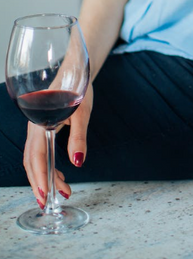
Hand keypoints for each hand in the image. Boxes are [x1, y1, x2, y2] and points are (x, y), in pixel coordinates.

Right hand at [23, 84, 92, 207]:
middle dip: (41, 183)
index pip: (36, 159)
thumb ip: (78, 138)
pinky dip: (48, 166)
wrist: (76, 70)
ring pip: (36, 159)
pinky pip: (41, 152)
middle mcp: (34, 128)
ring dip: (45, 177)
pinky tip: (59, 174)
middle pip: (32, 162)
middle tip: (52, 201)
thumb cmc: (79, 89)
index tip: (47, 196)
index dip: (40, 179)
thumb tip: (78, 163)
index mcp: (40, 125)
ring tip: (60, 191)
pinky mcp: (44, 129)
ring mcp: (37, 129)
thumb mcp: (82, 114)